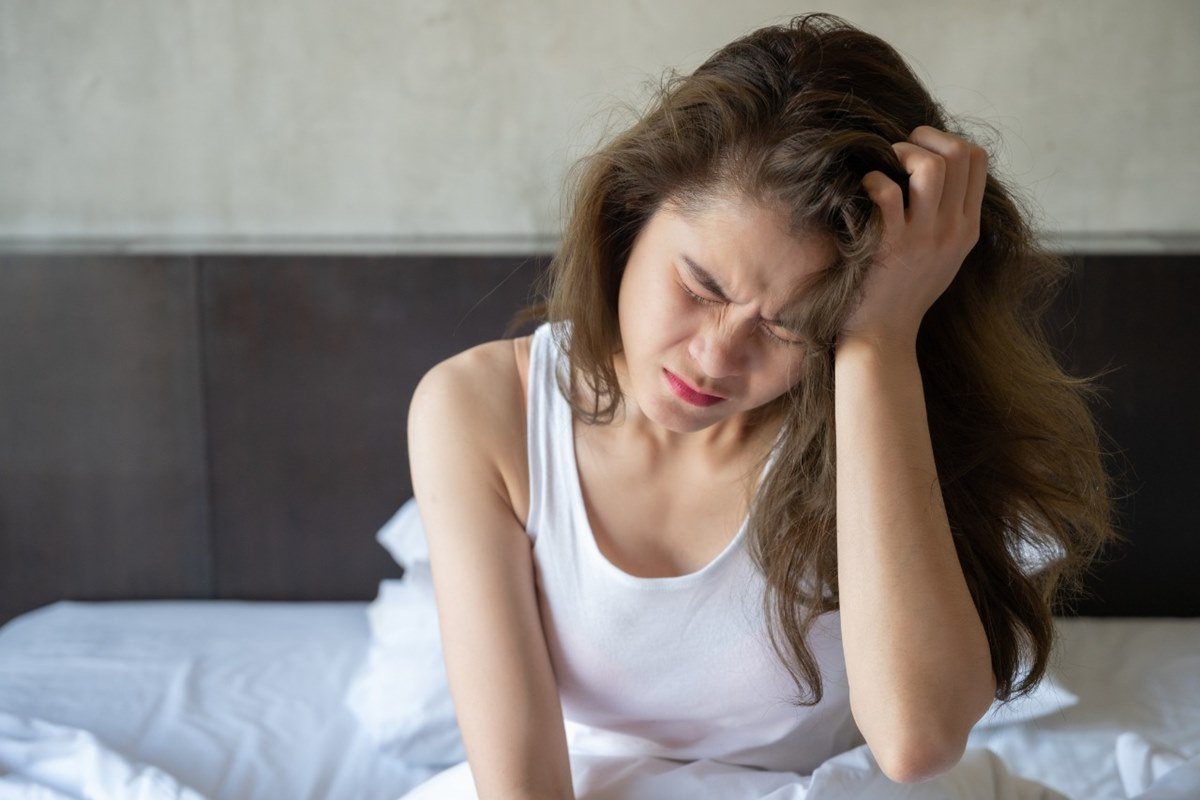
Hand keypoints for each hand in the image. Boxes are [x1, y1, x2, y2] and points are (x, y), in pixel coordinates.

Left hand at [839, 126, 986, 349]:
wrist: (883, 336)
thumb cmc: (904, 292)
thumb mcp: (943, 255)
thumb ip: (948, 217)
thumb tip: (937, 171)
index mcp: (967, 228)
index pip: (978, 159)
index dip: (947, 140)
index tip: (920, 149)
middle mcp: (952, 230)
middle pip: (960, 154)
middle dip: (924, 138)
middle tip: (898, 150)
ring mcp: (922, 238)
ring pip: (931, 167)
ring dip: (902, 154)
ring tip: (883, 166)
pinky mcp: (890, 246)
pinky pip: (887, 193)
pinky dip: (872, 181)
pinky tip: (863, 192)